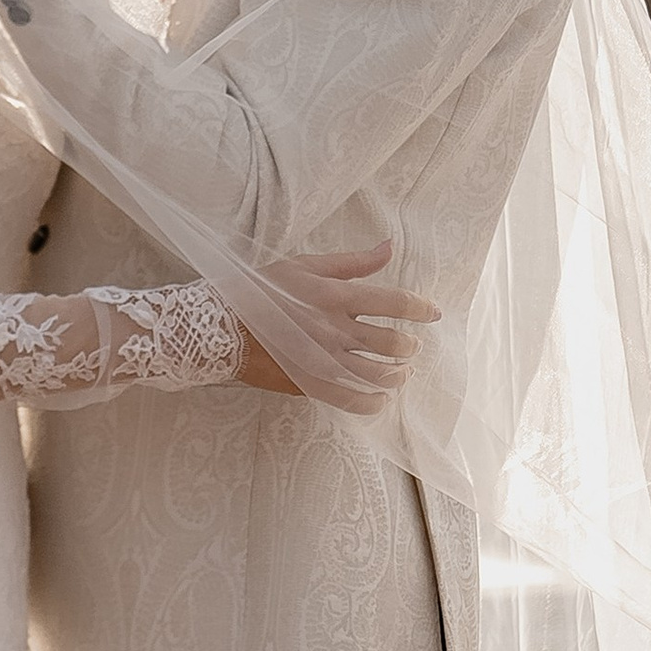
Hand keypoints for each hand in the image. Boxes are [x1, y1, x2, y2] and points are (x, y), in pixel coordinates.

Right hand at [236, 242, 435, 417]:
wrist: (216, 328)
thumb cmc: (258, 290)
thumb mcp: (303, 265)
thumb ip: (351, 261)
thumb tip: (389, 248)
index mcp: (335, 295)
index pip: (394, 302)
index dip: (421, 308)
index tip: (434, 313)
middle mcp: (335, 329)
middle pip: (392, 343)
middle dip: (409, 346)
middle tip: (410, 346)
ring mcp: (324, 360)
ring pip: (379, 373)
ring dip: (397, 374)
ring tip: (400, 372)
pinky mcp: (311, 385)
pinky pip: (354, 401)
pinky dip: (373, 402)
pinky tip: (378, 398)